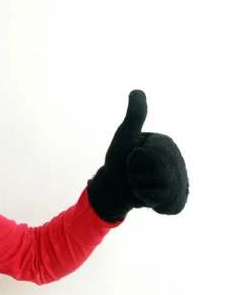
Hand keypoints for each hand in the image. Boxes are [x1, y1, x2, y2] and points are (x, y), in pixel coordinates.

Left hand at [86, 90, 188, 222]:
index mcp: (166, 144)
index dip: (134, 159)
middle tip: (133, 173)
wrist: (114, 187)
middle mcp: (178, 162)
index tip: (132, 158)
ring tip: (139, 184)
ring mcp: (179, 182)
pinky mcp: (176, 201)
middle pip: (158, 171)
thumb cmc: (119, 159)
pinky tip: (147, 196)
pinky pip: (164, 203)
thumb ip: (134, 115)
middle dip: (136, 174)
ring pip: (160, 189)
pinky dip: (149, 201)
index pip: (150, 155)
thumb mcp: (125, 135)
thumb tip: (137, 91)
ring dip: (140, 188)